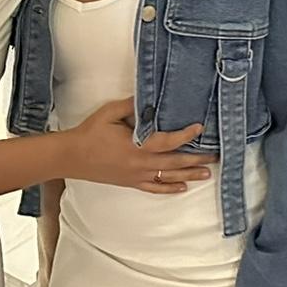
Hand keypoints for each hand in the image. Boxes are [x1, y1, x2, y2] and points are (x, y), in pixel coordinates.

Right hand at [64, 99, 210, 193]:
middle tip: (214, 156)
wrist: (71, 156)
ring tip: (206, 173)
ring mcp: (136, 176)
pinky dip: (169, 189)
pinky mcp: (130, 182)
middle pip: (174, 162)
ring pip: (168, 177)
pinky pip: (154, 188)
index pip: (167, 141)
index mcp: (137, 145)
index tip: (200, 128)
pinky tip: (182, 188)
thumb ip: (133, 105)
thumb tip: (151, 97)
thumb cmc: (90, 132)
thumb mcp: (111, 112)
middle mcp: (140, 164)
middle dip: (196, 159)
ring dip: (188, 175)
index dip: (185, 136)